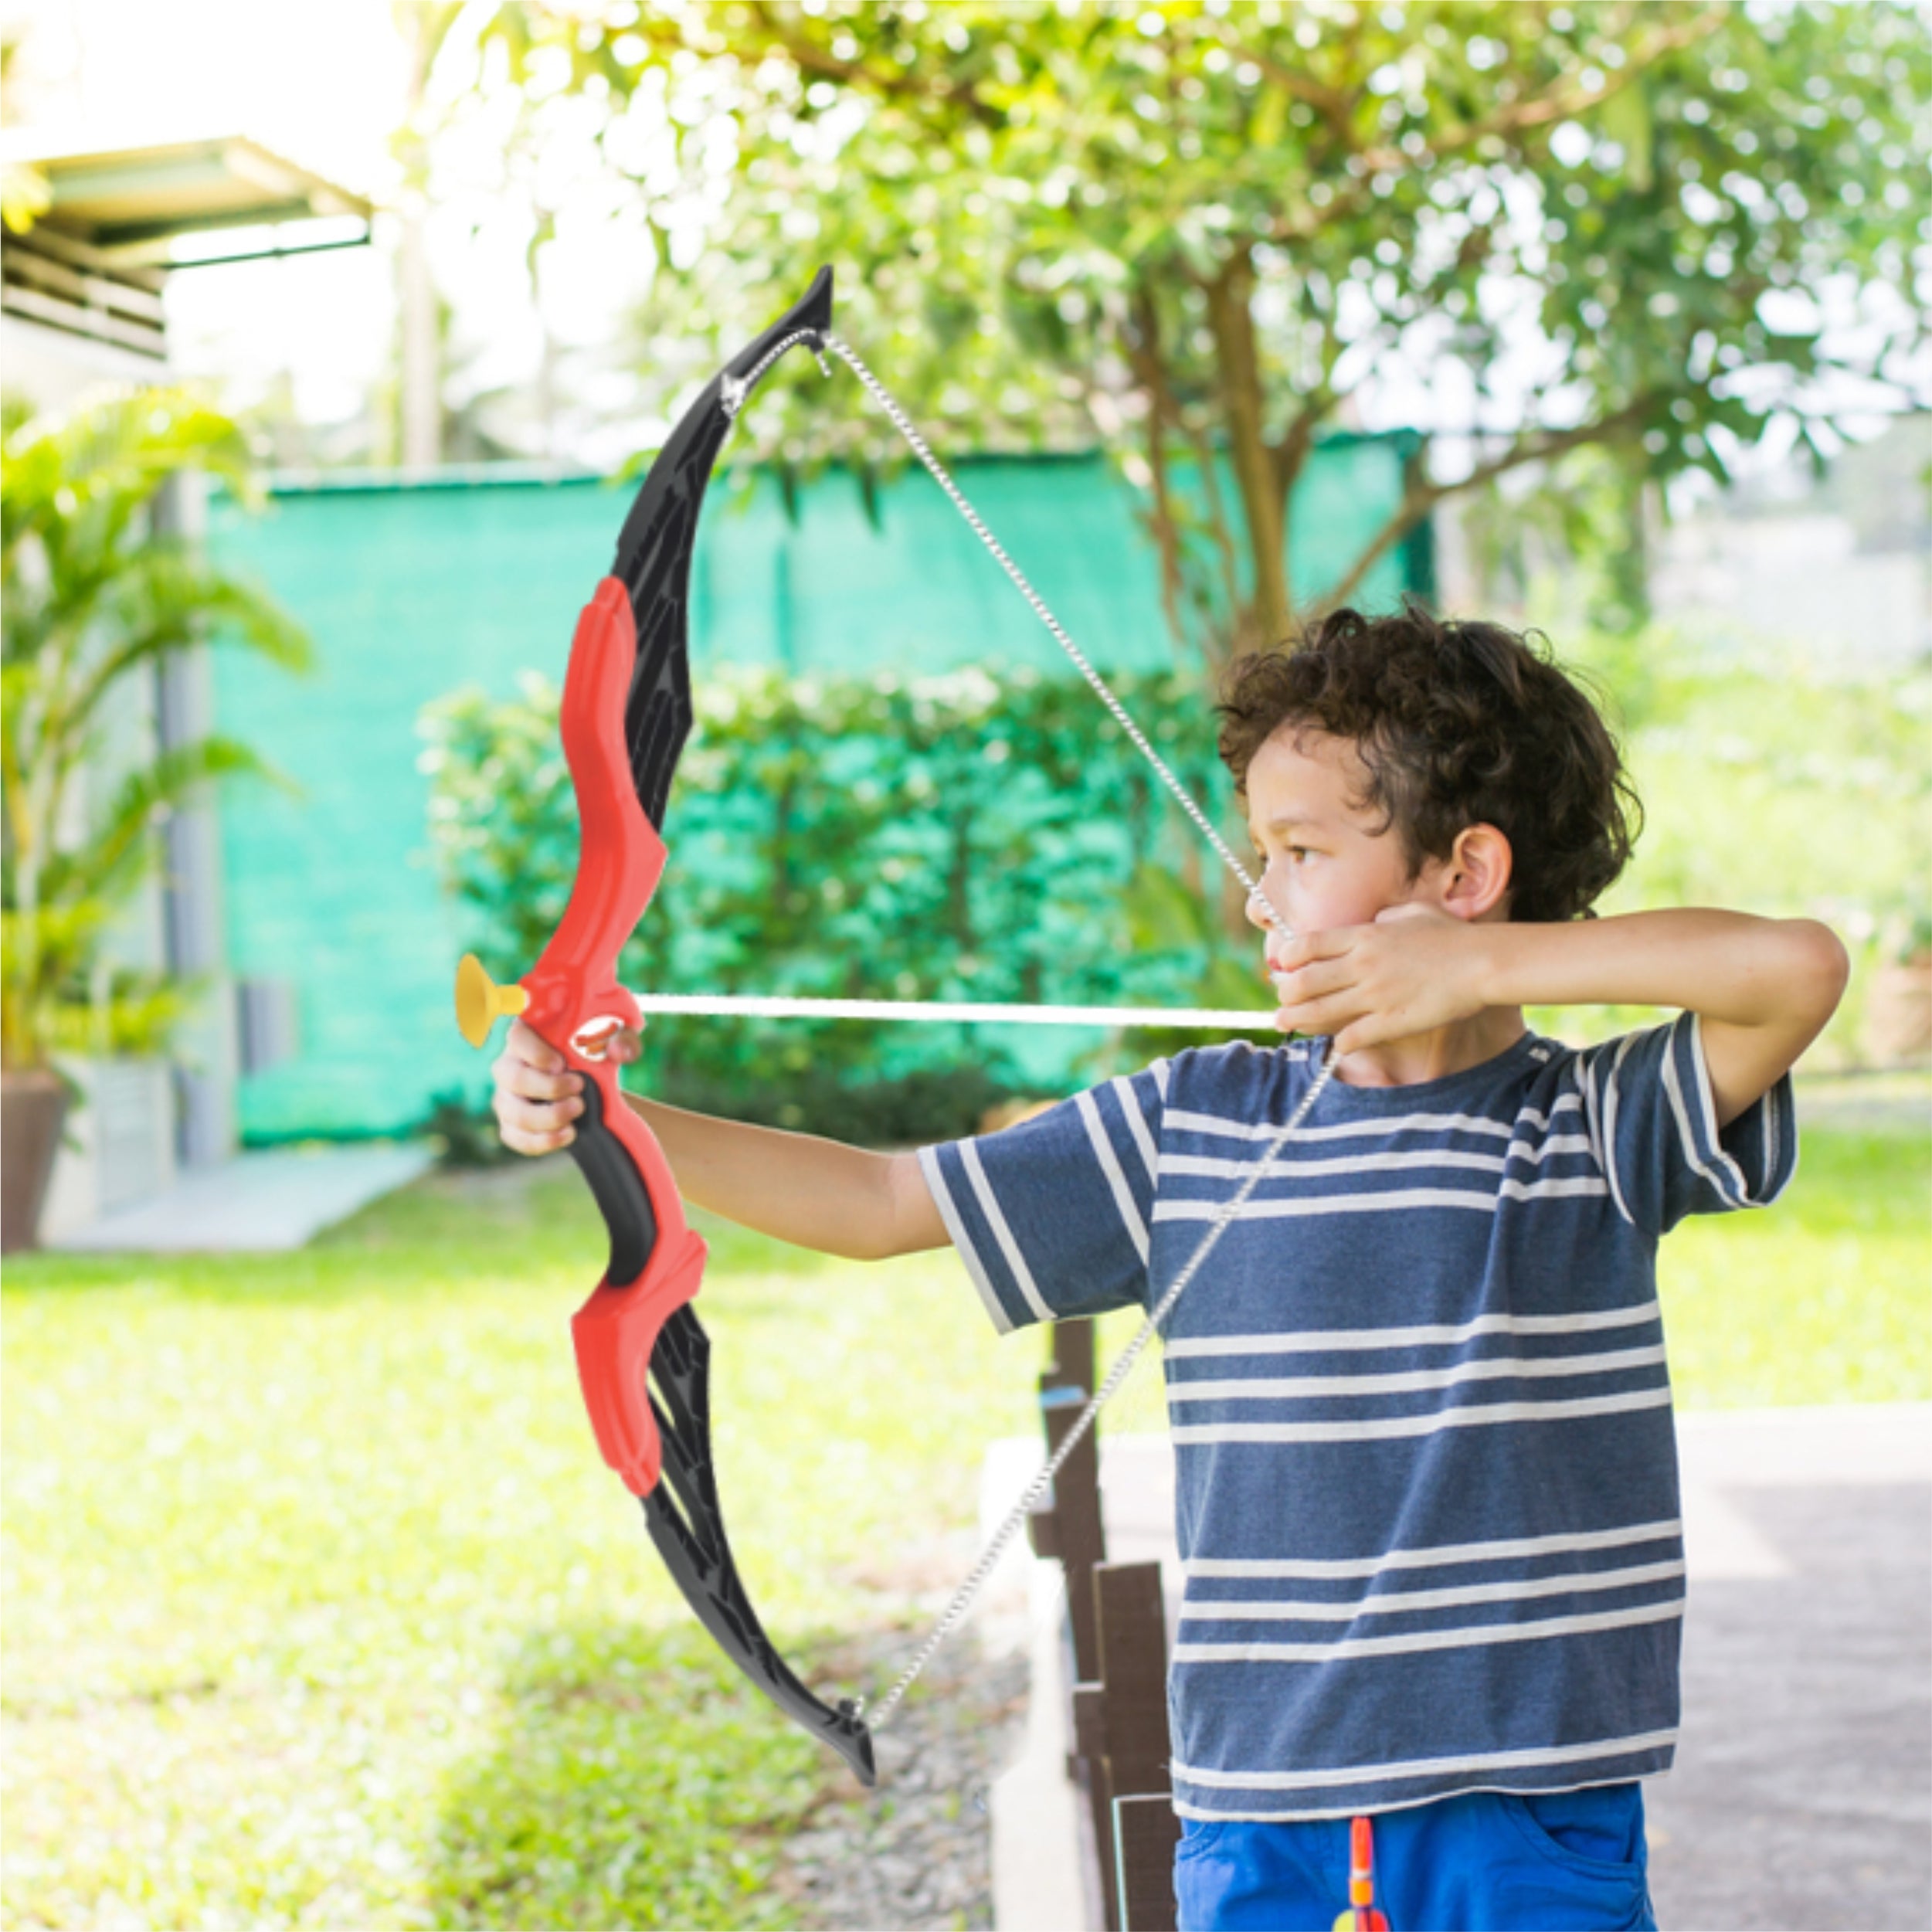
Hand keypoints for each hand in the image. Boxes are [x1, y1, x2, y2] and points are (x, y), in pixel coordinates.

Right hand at [491, 1015, 642, 1154]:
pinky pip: (515, 1138)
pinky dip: (543, 1141)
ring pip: (513, 1112)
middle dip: (549, 1087)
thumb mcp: (615, 1038)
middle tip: (579, 1088)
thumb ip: (622, 1038)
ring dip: (548, 1116)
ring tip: (578, 1109)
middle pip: (512, 1077)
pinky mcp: (512, 1124)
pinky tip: (568, 1134)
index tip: (561, 1064)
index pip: (516, 1037)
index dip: (535, 1053)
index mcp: (529, 1035)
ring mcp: (507, 1097)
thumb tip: (617, 1051)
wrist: (594, 1082)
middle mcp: (510, 1065)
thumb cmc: (596, 1051)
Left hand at [1267, 906, 1490, 1052]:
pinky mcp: (1391, 1021)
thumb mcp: (1414, 913)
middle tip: (1281, 999)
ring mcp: (1375, 995)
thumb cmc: (1452, 935)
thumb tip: (1376, 919)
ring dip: (1296, 1019)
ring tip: (1284, 1022)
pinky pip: (1351, 1036)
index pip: (1307, 945)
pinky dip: (1338, 1043)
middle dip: (1285, 993)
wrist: (1482, 963)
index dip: (1288, 958)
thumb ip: (1388, 916)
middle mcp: (1361, 965)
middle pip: (1304, 982)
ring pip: (1319, 1012)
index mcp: (1364, 936)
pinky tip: (1335, 1045)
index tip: (1284, 966)